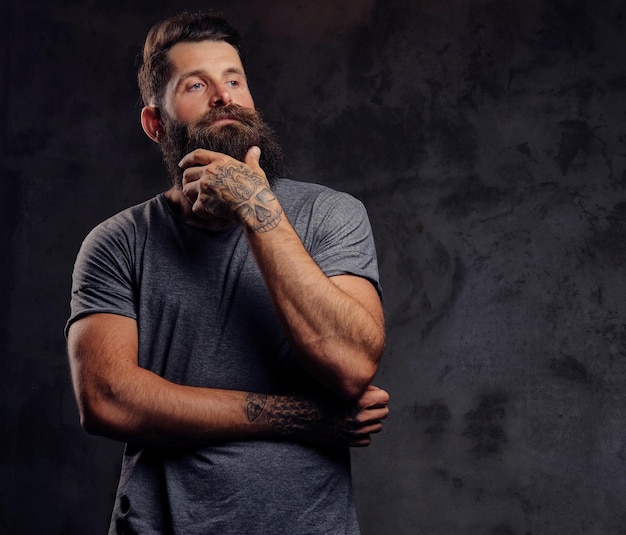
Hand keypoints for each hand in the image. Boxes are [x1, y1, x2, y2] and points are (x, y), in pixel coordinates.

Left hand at [179, 146, 282, 231]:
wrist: (254, 207)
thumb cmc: (257, 189)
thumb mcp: (255, 171)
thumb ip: (251, 159)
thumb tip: (255, 149)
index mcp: (220, 161)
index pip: (197, 155)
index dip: (187, 159)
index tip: (182, 164)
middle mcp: (209, 172)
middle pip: (188, 174)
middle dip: (187, 180)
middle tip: (190, 186)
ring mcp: (205, 187)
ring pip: (187, 190)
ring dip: (191, 196)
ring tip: (198, 200)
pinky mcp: (204, 202)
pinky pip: (195, 207)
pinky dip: (201, 212)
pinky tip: (209, 214)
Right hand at [265, 385, 389, 447]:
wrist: (292, 416)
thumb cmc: (309, 394)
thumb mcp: (330, 382)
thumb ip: (350, 382)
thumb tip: (364, 378)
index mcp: (355, 399)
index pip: (384, 398)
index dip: (376, 393)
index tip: (366, 392)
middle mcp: (357, 417)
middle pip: (384, 413)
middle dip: (376, 406)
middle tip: (363, 402)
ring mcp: (352, 432)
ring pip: (377, 427)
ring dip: (370, 420)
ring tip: (356, 413)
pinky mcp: (346, 443)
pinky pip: (367, 439)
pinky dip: (362, 434)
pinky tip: (350, 425)